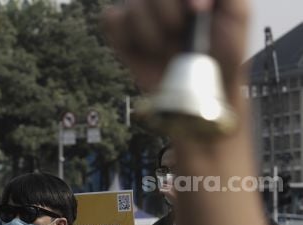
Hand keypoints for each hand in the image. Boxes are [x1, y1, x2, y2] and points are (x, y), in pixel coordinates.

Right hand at [103, 0, 248, 96]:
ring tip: (164, 47)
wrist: (202, 91)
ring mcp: (140, 13)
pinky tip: (144, 48)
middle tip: (181, 31)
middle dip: (167, 13)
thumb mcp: (238, 14)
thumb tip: (194, 1)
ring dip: (150, 31)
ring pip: (132, 5)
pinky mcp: (122, 33)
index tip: (197, 11)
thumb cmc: (224, 53)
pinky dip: (125, 35)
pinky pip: (110, 20)